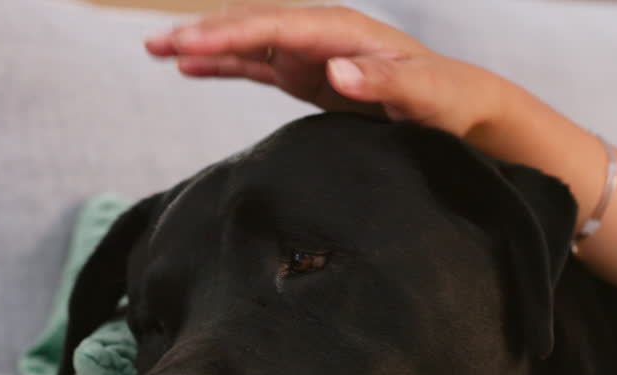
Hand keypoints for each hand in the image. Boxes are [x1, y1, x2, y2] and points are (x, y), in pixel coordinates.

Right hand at [144, 4, 508, 137]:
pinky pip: (257, 67)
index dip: (232, 33)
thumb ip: (383, 80)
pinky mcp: (310, 77)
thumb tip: (335, 69)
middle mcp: (322, 35)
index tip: (190, 43)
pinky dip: (224, 66)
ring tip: (155, 50)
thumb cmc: (448, 99)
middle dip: (203, 33)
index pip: (277, 25)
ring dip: (204, 46)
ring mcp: (313, 54)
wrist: (463, 108)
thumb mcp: (424, 95)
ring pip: (248, 43)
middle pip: (252, 26)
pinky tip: (189, 68)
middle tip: (153, 44)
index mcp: (344, 31)